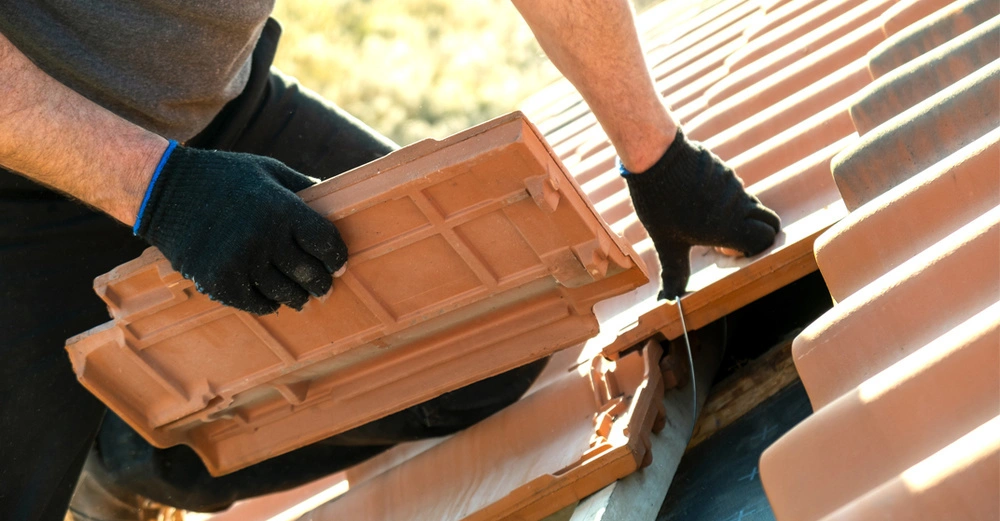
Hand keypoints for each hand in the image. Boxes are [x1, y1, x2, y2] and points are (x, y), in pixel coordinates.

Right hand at [134, 142, 347, 314]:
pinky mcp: (219, 282)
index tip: (339, 265)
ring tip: (301, 296)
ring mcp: (241, 262)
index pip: (326, 243)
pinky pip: (257, 304)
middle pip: (310, 273)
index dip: (337, 258)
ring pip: (286, 293)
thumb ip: (303, 188)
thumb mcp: (268, 171)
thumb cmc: (224, 177)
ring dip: (298, 297)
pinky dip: (269, 303)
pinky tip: (272, 299)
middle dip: (322, 283)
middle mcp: (265, 237)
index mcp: (282, 208)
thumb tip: (337, 200)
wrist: (164, 191)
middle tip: (324, 287)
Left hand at [623, 129, 780, 299]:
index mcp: (728, 226)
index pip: (766, 238)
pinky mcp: (722, 168)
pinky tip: (694, 194)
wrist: (654, 157)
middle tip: (731, 235)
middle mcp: (738, 204)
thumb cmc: (660, 203)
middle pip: (769, 220)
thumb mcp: (666, 242)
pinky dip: (722, 194)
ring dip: (736, 212)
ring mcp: (732, 183)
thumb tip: (667, 302)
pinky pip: (732, 185)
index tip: (730, 249)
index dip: (755, 247)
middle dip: (759, 230)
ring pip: (748, 202)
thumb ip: (675, 272)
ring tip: (701, 213)